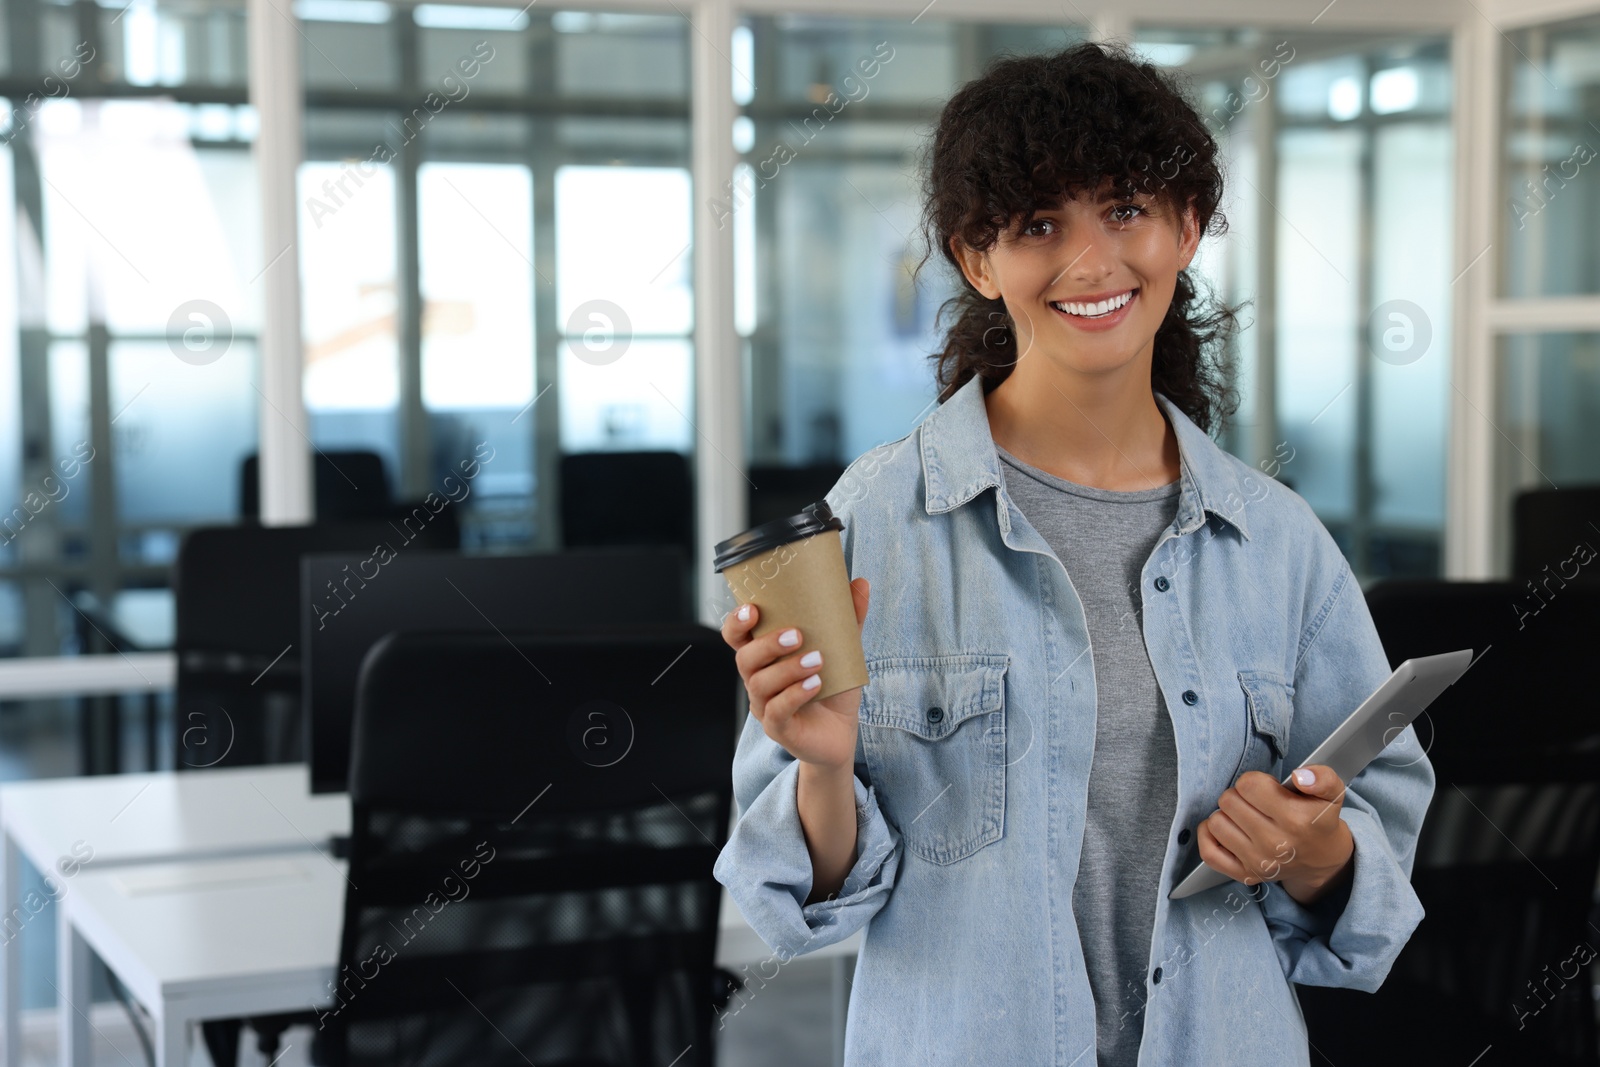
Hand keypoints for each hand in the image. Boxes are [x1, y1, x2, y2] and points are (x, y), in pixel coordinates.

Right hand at [720, 578, 870, 771]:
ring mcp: (765, 706)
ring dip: (787, 669)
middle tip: (798, 635)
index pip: (736, 636)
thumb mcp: (843, 650)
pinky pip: (777, 711)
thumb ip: (848, 618)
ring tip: (817, 661)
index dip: (736, 622)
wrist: (841, 732)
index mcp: (765, 657)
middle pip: (744, 659)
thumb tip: (860, 583)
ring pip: (760, 684)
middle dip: (767, 645)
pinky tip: (815, 685)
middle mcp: (758, 680)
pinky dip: (795, 695)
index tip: (753, 609)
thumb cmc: (833, 687)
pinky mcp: (778, 729)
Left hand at [1195, 764, 1354, 906]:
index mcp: (1296, 820)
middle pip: (1228, 801)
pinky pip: (1209, 852)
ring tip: (1245, 816)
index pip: (1248, 785)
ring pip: (1217, 822)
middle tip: (1256, 803)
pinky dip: (1210, 836)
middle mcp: (1276, 844)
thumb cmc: (1319, 821)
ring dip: (1227, 815)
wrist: (1322, 859)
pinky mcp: (1245, 875)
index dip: (1254, 780)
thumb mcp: (1332, 794)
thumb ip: (1322, 777)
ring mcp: (1258, 862)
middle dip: (1239, 795)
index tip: (1265, 788)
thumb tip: (1300, 776)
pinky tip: (1227, 829)